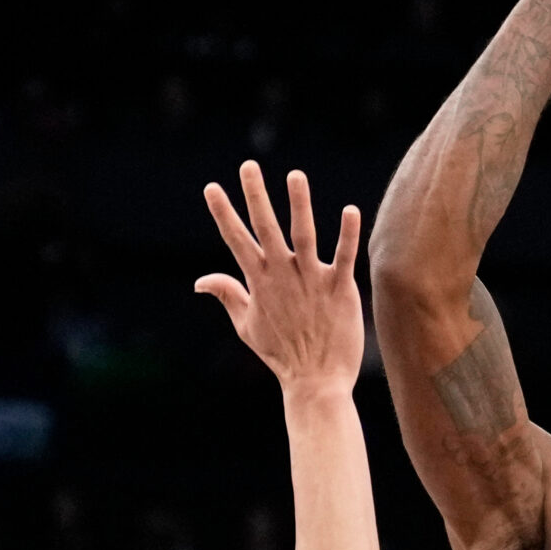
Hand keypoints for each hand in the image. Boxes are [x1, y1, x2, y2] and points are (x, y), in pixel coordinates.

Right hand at [196, 162, 364, 396]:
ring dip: (299, 206)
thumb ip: (228, 295)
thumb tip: (200, 280)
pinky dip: (347, 234)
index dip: (223, 214)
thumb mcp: (246, 325)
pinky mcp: (340, 289)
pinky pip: (344, 257)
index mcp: (259, 282)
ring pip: (304, 236)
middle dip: (255, 197)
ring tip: (295, 176)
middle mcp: (282, 276)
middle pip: (266, 229)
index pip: (236, 241)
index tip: (211, 188)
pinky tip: (350, 210)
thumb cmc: (281, 354)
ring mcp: (311, 280)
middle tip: (248, 166)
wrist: (315, 383)